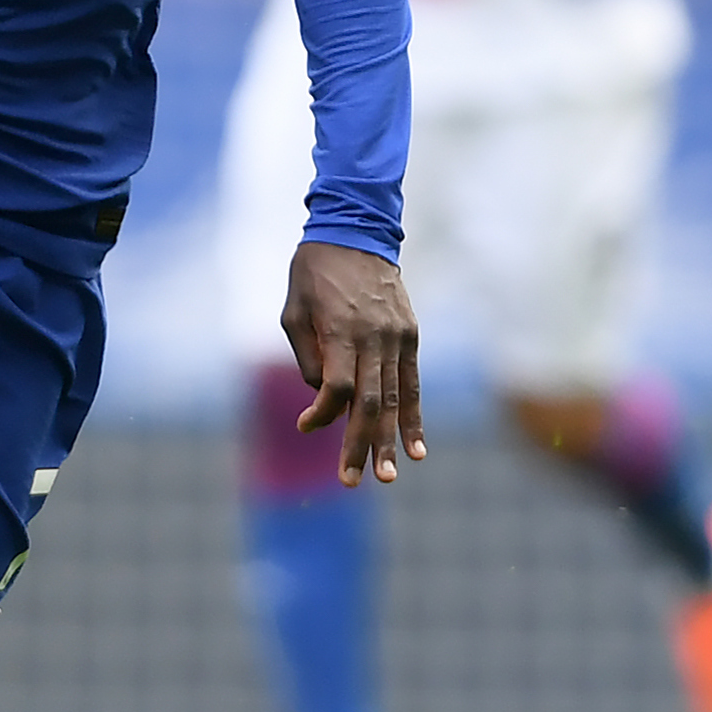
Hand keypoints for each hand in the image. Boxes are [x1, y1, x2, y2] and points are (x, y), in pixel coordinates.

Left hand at [280, 241, 425, 487]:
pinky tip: (417, 449)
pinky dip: (414, 417)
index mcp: (342, 329)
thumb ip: (306, 354)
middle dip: (360, 444)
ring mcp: (397, 337)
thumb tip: (320, 393)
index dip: (323, 413)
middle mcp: (375, 337)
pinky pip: (413, 383)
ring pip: (394, 398)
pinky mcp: (410, 336)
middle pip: (370, 402)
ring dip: (390, 440)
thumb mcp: (293, 308)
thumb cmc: (314, 272)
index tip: (304, 425)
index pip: (338, 387)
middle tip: (352, 481)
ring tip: (388, 475)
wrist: (357, 231)